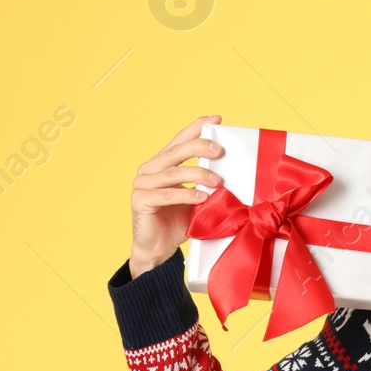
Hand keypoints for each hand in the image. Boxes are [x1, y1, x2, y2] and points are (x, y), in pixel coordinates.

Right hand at [130, 115, 224, 276]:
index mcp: (162, 164)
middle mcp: (149, 170)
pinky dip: (187, 195)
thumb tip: (230, 171)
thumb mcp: (196, 197)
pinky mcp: (140, 201)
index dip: (196, 127)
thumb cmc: (178, 222)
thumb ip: (205, 182)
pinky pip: (167, 194)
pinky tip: (202, 197)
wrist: (158, 250)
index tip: (216, 120)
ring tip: (217, 181)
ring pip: (173, 173)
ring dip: (198, 174)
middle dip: (199, 146)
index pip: (179, 140)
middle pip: (175, 152)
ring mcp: (141, 185)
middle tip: (219, 150)